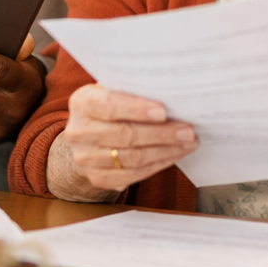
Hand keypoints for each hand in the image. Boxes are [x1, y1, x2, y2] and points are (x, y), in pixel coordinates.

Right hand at [46, 84, 197, 201]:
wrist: (88, 132)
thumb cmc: (111, 103)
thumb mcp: (115, 89)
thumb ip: (135, 89)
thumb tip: (173, 93)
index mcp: (83, 103)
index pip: (110, 106)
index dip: (138, 110)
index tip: (164, 112)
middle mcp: (79, 132)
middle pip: (125, 135)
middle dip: (162, 134)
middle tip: (189, 131)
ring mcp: (86, 159)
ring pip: (132, 158)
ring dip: (166, 151)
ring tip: (189, 143)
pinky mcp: (97, 178)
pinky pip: (132, 175)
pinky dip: (158, 164)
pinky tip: (175, 154)